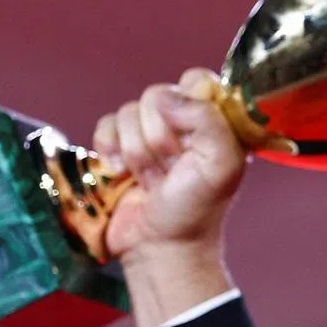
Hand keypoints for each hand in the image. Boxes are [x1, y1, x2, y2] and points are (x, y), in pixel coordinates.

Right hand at [93, 67, 246, 326]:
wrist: (160, 246)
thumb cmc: (196, 209)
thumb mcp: (221, 165)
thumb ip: (207, 119)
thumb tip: (167, 97)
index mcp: (215, 119)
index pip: (196, 80)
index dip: (186, 107)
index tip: (192, 141)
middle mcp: (183, 120)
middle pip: (155, 95)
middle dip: (160, 137)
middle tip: (172, 168)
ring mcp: (148, 132)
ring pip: (128, 111)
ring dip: (137, 151)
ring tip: (153, 177)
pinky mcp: (118, 145)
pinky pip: (105, 124)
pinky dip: (110, 150)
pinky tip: (124, 174)